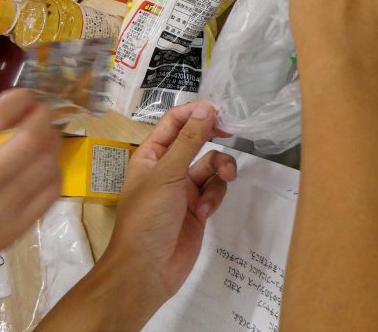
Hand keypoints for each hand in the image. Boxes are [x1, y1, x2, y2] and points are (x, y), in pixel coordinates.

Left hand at [106, 102, 236, 309]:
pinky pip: (213, 191)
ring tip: (225, 178)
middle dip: (212, 139)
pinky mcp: (198, 209)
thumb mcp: (167, 173)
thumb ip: (189, 140)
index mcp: (150, 156)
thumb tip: (206, 108)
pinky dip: (213, 198)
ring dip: (219, 171)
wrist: (147, 270)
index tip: (217, 112)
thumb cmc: (148, 217)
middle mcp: (167, 169)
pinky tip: (204, 213)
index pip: (173, 123)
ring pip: (210, 167)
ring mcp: (183, 190)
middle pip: (196, 142)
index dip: (194, 113)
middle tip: (230, 132)